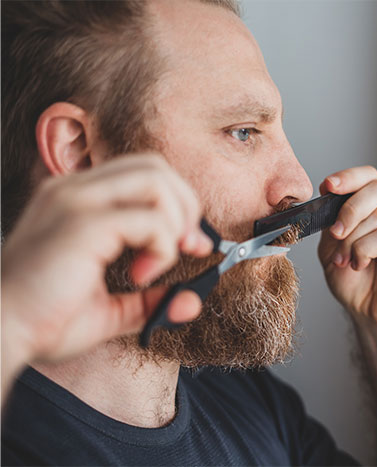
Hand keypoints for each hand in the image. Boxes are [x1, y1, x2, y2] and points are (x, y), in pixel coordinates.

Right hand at [1, 154, 212, 367]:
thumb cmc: (42, 322)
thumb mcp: (108, 310)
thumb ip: (150, 301)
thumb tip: (192, 302)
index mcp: (76, 199)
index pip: (143, 174)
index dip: (179, 204)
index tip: (191, 245)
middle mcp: (74, 189)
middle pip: (156, 167)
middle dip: (186, 206)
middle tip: (186, 249)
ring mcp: (76, 200)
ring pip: (157, 180)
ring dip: (175, 223)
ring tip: (156, 263)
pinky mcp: (84, 223)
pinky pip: (152, 219)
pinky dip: (162, 248)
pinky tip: (140, 276)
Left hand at [317, 166, 376, 334]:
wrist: (372, 314)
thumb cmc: (357, 283)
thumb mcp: (333, 246)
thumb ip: (332, 220)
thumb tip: (328, 197)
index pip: (369, 176)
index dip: (348, 177)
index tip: (328, 187)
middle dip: (349, 209)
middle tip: (335, 233)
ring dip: (353, 238)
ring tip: (345, 259)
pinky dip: (365, 250)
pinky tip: (360, 264)